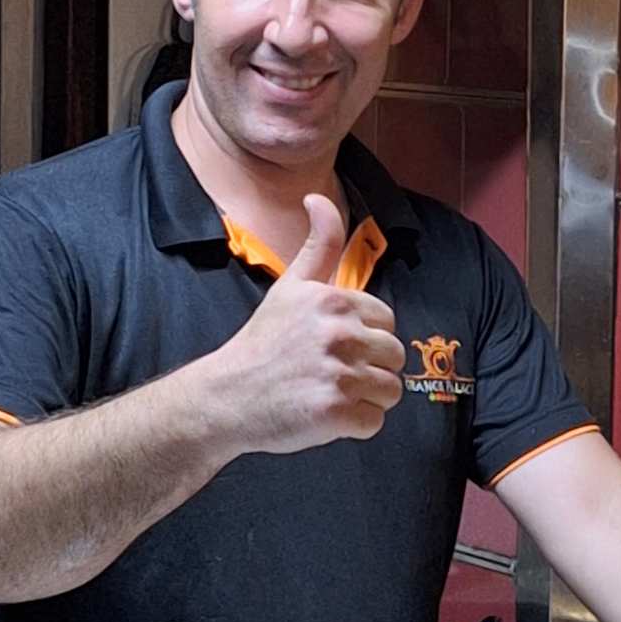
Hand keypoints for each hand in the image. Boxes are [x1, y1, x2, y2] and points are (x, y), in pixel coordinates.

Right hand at [211, 193, 404, 455]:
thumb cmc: (262, 342)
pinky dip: (355, 425)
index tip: (331, 344)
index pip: (386, 321)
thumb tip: (318, 197)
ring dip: (366, 397)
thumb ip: (318, 244)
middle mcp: (341, 334)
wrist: (226, 396)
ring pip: (391, 390)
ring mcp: (340, 375)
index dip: (364, 336)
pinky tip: (325, 414)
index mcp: (336, 300)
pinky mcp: (337, 414)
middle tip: (330, 372)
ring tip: (329, 392)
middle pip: (394, 356)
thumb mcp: (290, 286)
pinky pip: (375, 422)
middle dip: (370, 367)